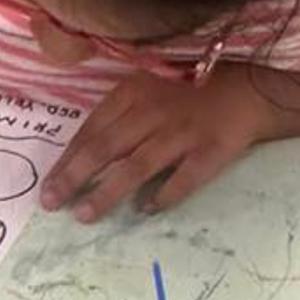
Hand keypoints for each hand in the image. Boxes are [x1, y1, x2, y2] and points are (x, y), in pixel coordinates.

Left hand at [40, 65, 272, 220]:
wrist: (249, 89)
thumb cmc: (192, 89)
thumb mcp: (149, 85)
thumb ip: (120, 112)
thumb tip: (87, 152)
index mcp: (135, 92)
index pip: (93, 129)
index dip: (68, 159)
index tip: (50, 184)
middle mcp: (154, 112)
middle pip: (106, 148)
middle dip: (75, 178)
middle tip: (53, 203)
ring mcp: (183, 133)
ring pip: (137, 166)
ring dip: (108, 192)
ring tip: (85, 215)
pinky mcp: (211, 151)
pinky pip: (183, 179)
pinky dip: (163, 196)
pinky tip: (145, 210)